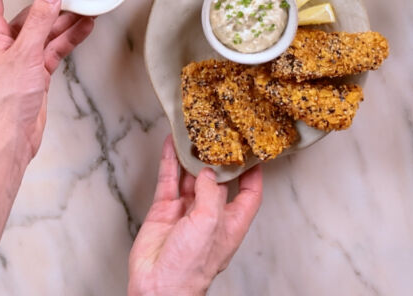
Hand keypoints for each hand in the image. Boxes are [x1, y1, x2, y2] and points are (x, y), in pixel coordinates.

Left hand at [0, 0, 94, 157]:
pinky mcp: (37, 71)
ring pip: (45, 30)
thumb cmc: (7, 99)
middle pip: (27, 12)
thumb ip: (40, 22)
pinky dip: (69, 38)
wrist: (11, 137)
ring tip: (86, 4)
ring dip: (64, 19)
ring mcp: (22, 57)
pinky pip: (54, 47)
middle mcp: (5, 42)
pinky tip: (86, 27)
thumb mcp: (25, 54)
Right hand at [128, 136, 262, 295]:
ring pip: (191, 176)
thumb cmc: (190, 267)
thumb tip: (208, 172)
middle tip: (220, 133)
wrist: (158, 286)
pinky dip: (170, 161)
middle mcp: (211, 215)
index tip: (254, 151)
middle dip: (219, 158)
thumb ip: (211, 193)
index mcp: (231, 223)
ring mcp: (187, 211)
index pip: (249, 193)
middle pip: (218, 180)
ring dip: (193, 155)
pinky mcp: (165, 210)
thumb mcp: (210, 224)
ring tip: (194, 131)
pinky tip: (171, 144)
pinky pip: (169, 179)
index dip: (253, 172)